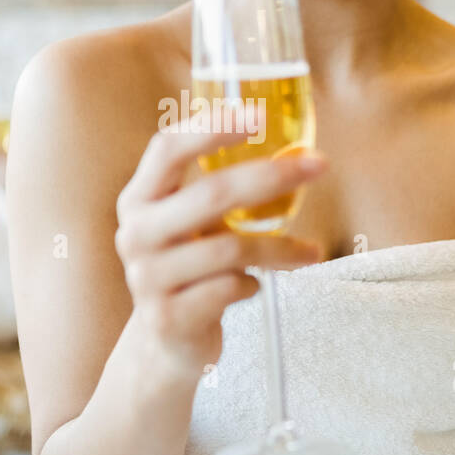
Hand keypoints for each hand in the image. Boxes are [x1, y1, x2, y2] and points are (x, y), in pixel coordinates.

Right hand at [114, 104, 326, 377]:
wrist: (164, 342)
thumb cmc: (191, 267)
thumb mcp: (190, 223)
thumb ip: (220, 189)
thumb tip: (297, 153)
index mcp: (139, 198)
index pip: (168, 148)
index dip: (211, 126)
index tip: (260, 113)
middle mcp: (135, 233)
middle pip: (211, 193)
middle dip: (273, 175)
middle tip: (320, 164)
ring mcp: (146, 277)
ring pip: (230, 248)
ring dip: (281, 248)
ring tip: (311, 252)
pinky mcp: (167, 317)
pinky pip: (229, 289)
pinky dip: (252, 285)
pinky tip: (253, 286)